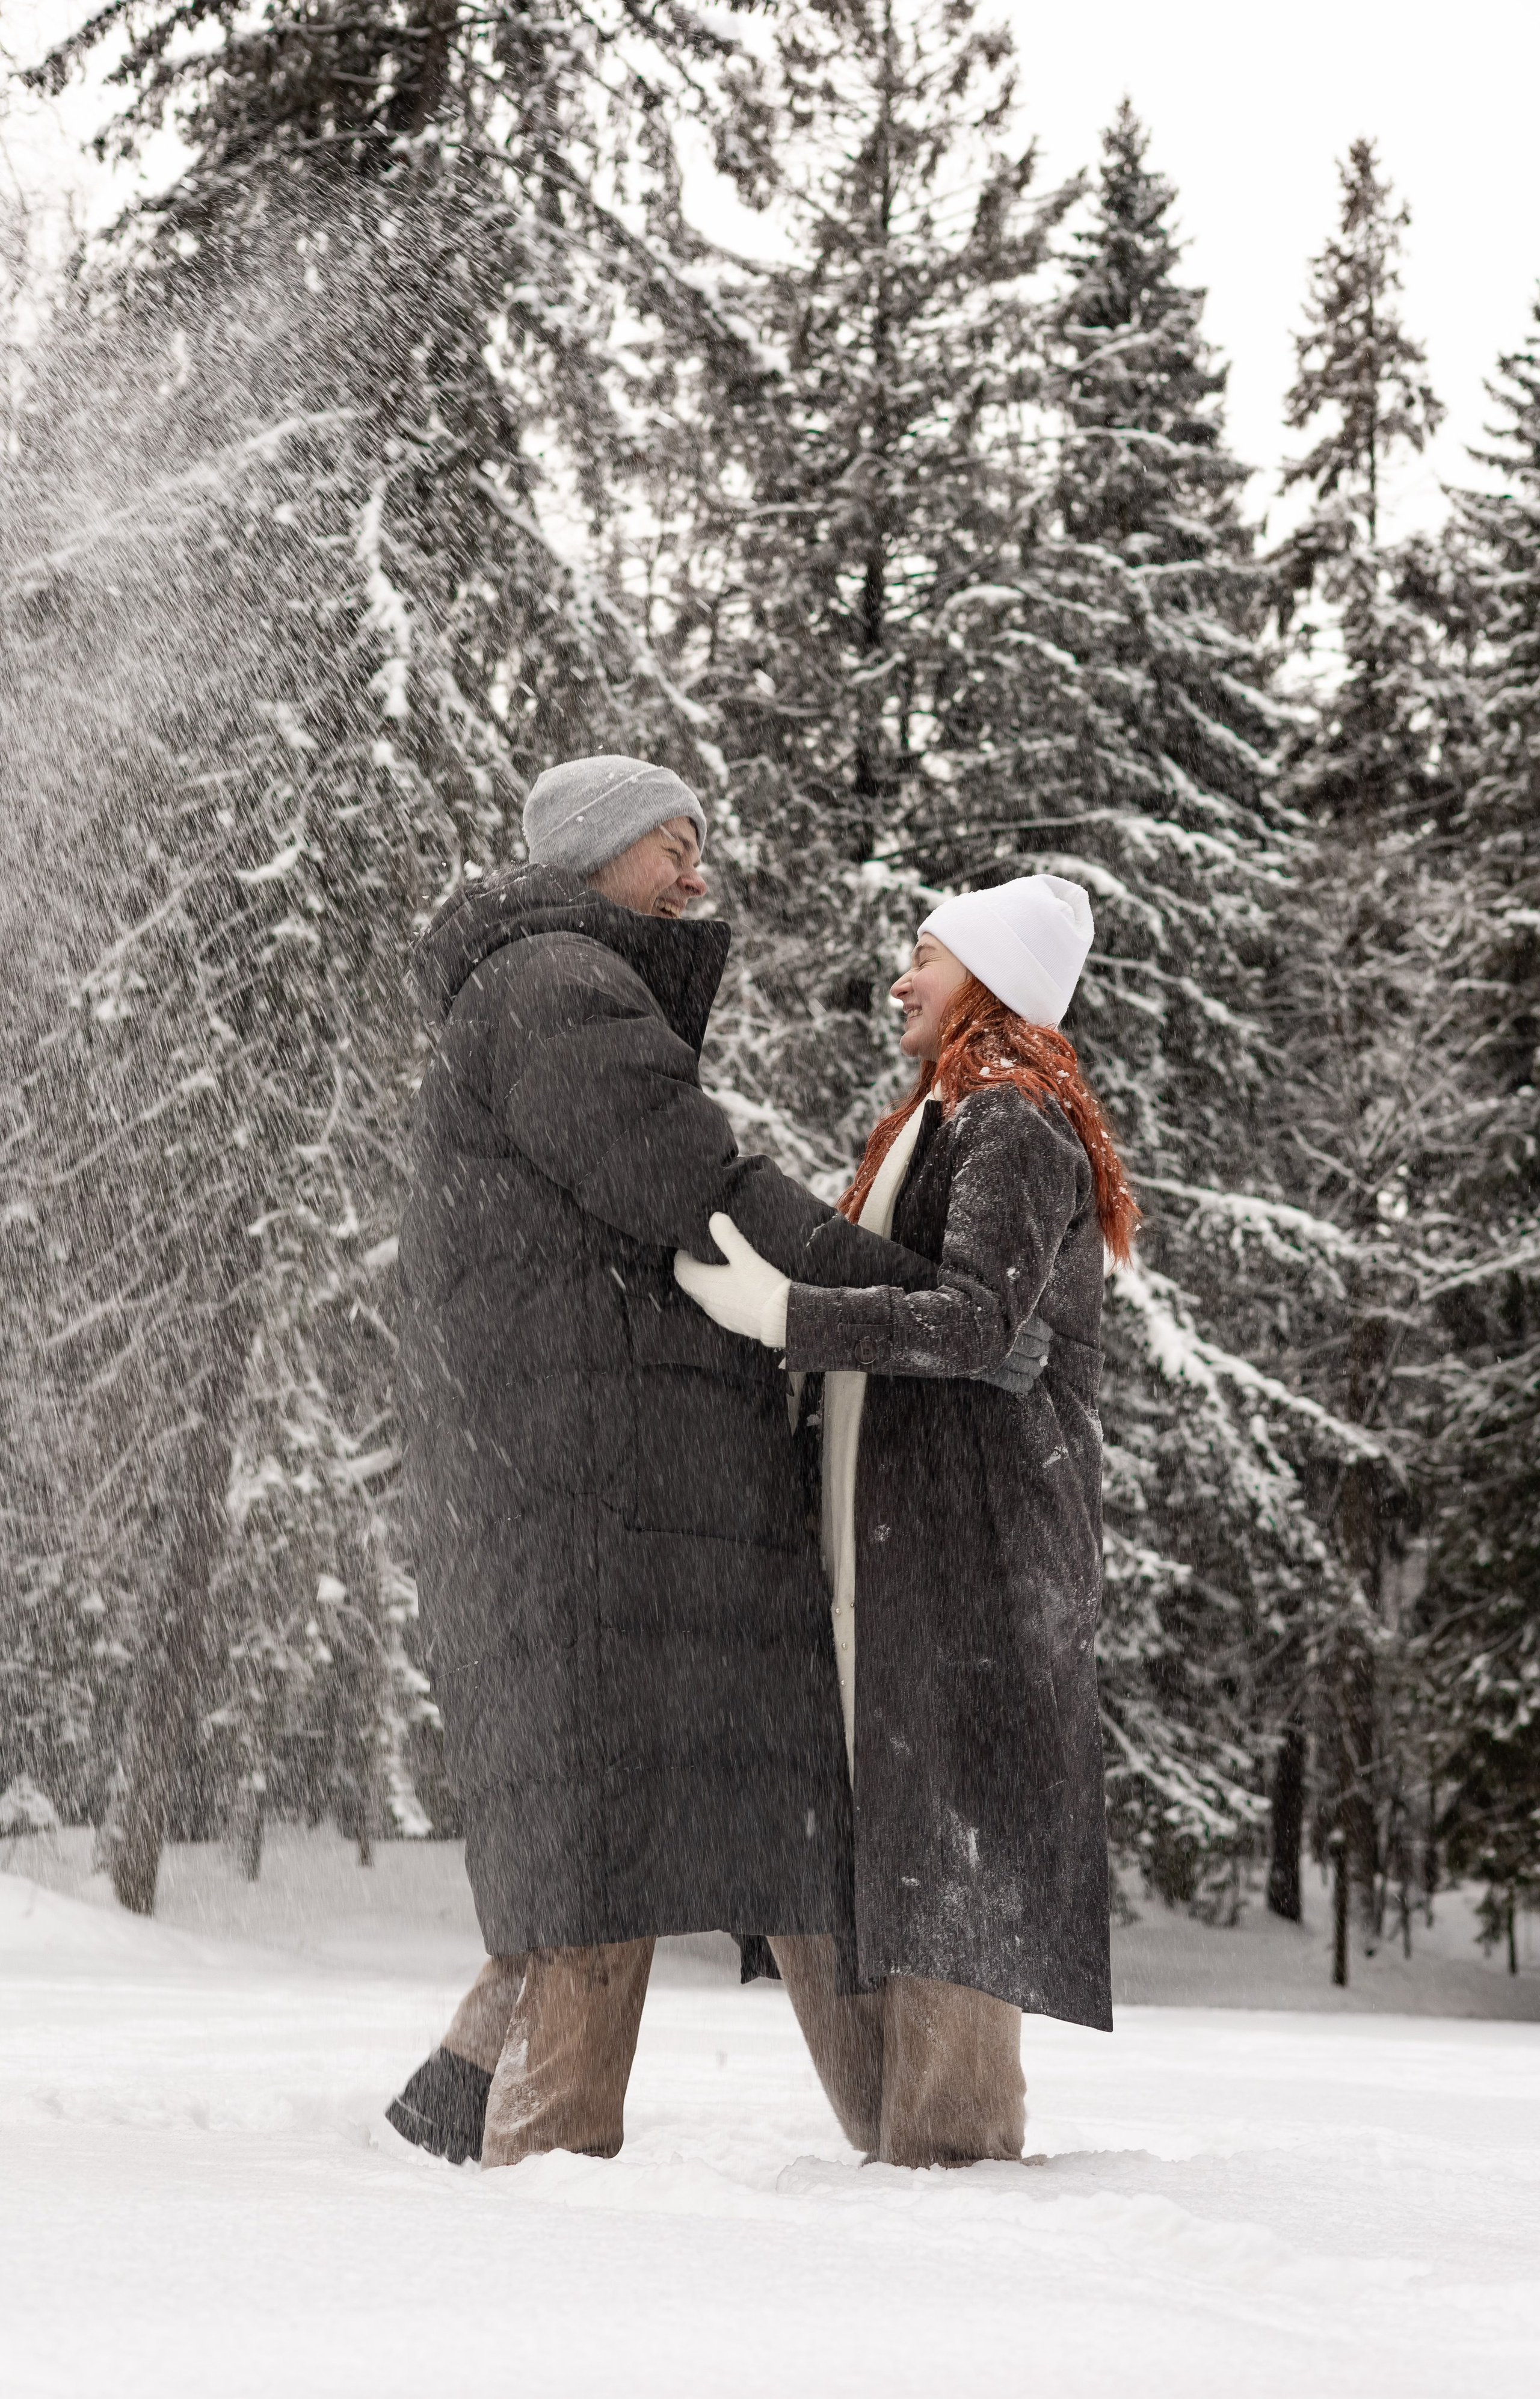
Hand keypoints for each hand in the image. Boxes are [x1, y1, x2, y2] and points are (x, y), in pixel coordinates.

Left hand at [674, 1212, 790, 1347]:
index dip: (681, 1259)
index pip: (681, 1271)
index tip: (686, 1250)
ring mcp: (720, 1315)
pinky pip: (718, 1307)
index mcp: (706, 1286)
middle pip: (690, 1285)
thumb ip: (729, 1238)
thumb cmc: (764, 1291)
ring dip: (704, 1284)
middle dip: (691, 1270)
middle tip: (698, 1257)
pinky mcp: (733, 1322)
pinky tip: (733, 1290)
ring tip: (716, 1271)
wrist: (784, 1320)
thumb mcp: (747, 1258)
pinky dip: (718, 1296)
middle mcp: (708, 1303)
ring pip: (703, 1297)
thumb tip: (715, 1219)